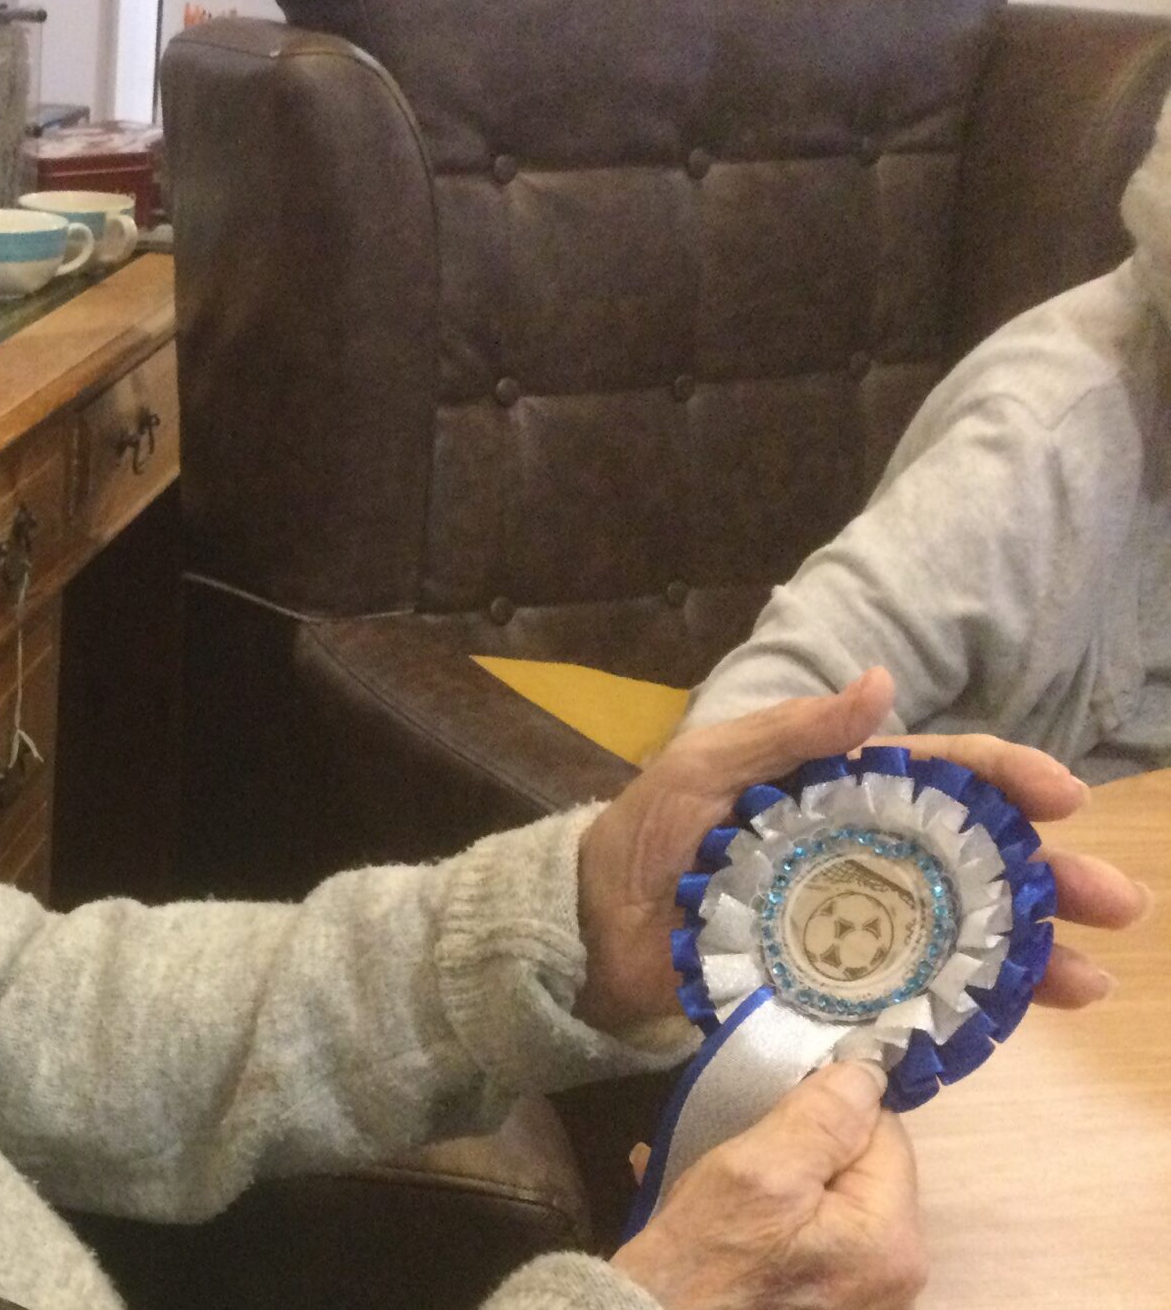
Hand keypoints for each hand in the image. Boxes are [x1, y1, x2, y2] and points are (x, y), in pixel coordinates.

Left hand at [574, 667, 1147, 1032]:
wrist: (587, 930)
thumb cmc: (643, 836)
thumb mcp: (703, 767)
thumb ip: (789, 731)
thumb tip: (883, 683)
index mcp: (837, 795)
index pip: (939, 778)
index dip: (1005, 780)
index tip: (1063, 797)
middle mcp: (860, 859)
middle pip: (973, 864)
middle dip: (1050, 879)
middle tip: (1115, 902)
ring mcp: (852, 928)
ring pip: (961, 937)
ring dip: (1032, 955)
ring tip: (1091, 979)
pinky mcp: (831, 987)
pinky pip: (914, 996)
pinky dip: (970, 1009)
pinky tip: (1019, 1021)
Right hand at [614, 1061, 921, 1309]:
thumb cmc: (705, 1254)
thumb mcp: (756, 1170)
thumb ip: (820, 1117)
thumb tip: (868, 1071)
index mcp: (892, 1238)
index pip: (883, 1132)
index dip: (825, 1112)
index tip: (768, 1115)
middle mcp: (896, 1277)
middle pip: (859, 1172)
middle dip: (801, 1151)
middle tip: (738, 1154)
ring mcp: (862, 1298)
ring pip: (831, 1205)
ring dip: (781, 1183)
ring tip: (721, 1185)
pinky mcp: (828, 1306)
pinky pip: (813, 1241)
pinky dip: (772, 1221)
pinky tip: (724, 1218)